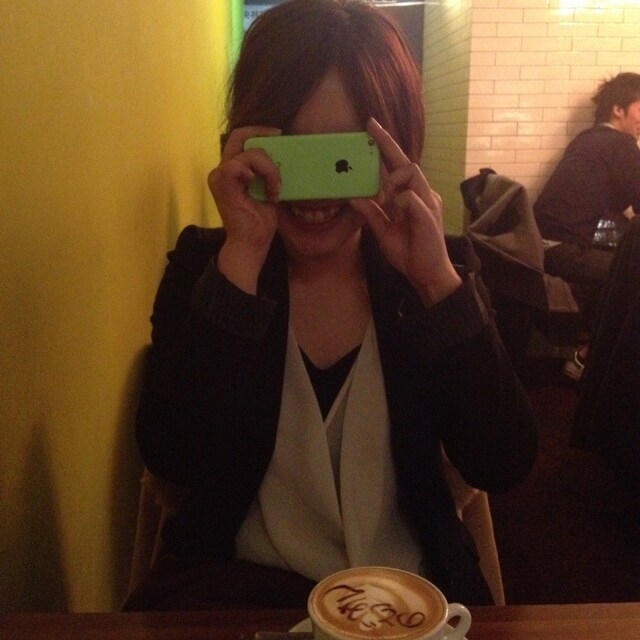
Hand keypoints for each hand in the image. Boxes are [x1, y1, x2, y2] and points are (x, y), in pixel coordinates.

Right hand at [208, 126, 284, 292]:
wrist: (252, 243)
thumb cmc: (260, 221)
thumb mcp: (269, 189)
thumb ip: (269, 171)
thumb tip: (285, 155)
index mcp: (232, 170)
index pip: (241, 138)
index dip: (259, 131)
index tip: (279, 136)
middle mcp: (222, 170)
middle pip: (239, 136)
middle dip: (262, 135)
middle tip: (280, 139)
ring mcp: (219, 176)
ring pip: (247, 152)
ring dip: (268, 168)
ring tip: (275, 189)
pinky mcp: (222, 184)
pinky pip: (238, 165)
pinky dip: (257, 173)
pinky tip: (266, 190)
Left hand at [349, 118, 461, 305]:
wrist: (426, 274)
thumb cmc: (409, 252)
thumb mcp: (383, 231)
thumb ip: (371, 213)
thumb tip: (353, 197)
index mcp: (410, 197)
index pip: (397, 168)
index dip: (385, 148)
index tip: (370, 129)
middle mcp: (421, 194)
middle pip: (405, 162)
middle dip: (388, 144)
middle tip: (370, 126)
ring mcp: (427, 202)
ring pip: (411, 172)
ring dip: (394, 177)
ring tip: (385, 191)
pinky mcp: (429, 214)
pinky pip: (410, 197)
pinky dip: (399, 201)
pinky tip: (395, 211)